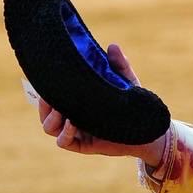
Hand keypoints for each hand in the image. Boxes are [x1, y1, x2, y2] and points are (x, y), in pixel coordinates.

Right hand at [36, 44, 167, 167]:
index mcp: (76, 101)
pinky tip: (72, 123)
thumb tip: (113, 46)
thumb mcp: (126, 81)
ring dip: (51, 118)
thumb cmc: (134, 103)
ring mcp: (76, 132)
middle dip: (43, 103)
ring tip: (62, 110)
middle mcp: (71, 116)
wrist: (148, 129)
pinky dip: (64, 133)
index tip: (47, 80)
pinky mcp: (83, 145)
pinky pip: (63, 142)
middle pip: (44, 112)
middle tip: (51, 95)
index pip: (50, 95)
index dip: (45, 89)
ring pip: (48, 127)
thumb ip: (119, 65)